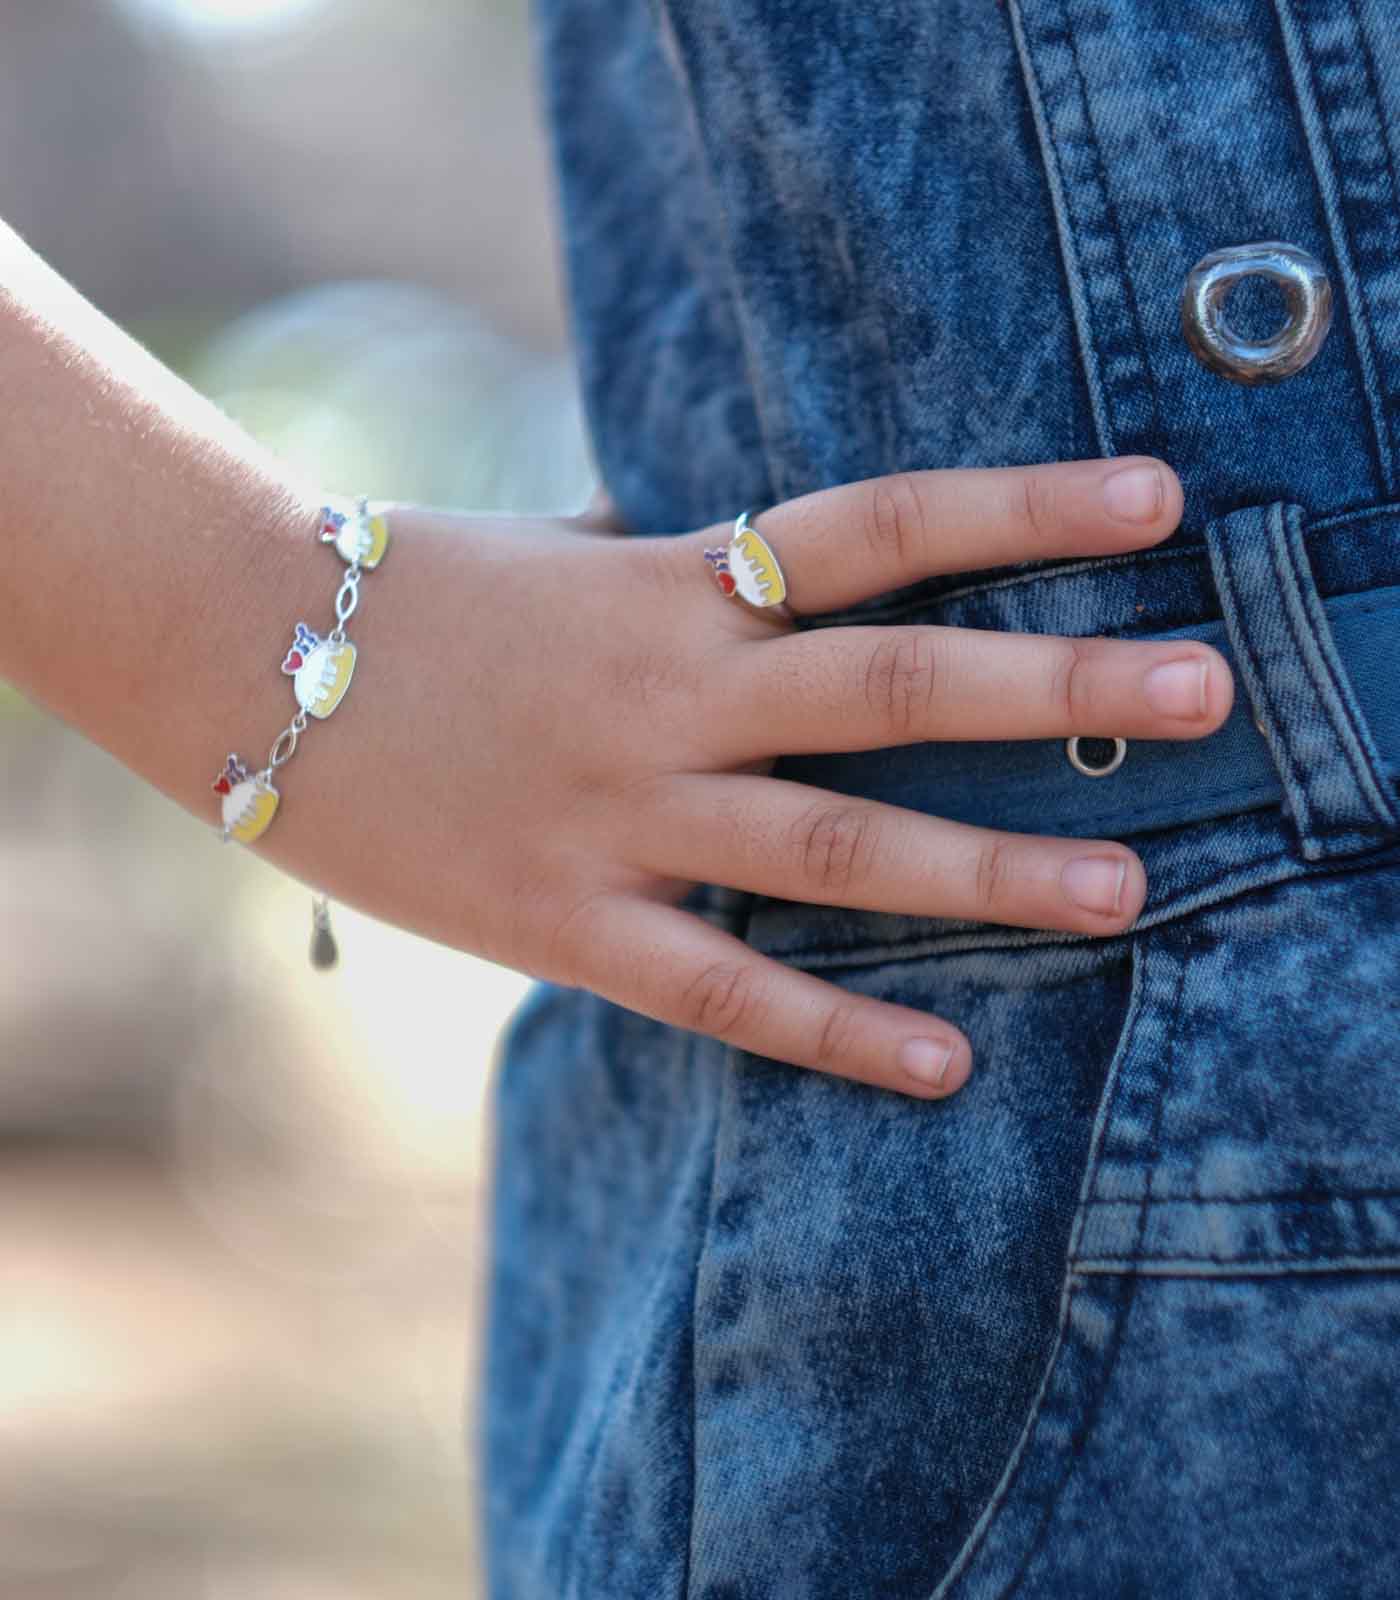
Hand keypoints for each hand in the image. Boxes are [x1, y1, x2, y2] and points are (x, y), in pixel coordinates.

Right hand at [259, 455, 1230, 1098]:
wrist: (238, 656)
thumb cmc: (413, 590)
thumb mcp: (560, 548)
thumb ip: (668, 553)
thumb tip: (748, 543)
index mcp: (674, 584)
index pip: (878, 525)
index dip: (1021, 507)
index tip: (1157, 498)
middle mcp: (669, 689)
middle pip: (892, 681)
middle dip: (1056, 687)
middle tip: (1208, 695)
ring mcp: (621, 810)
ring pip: (833, 845)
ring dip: (990, 869)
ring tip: (1132, 893)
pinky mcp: (563, 918)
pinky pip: (721, 986)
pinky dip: (836, 1030)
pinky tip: (947, 1061)